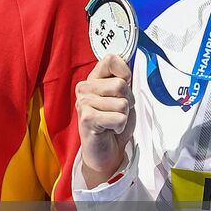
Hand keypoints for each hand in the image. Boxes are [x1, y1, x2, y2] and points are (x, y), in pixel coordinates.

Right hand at [76, 53, 135, 186]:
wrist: (105, 151)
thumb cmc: (114, 123)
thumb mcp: (122, 96)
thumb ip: (122, 78)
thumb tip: (127, 58)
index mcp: (93, 79)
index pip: (111, 59)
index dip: (124, 73)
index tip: (123, 87)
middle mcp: (84, 88)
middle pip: (120, 84)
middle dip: (127, 101)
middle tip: (118, 112)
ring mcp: (83, 103)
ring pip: (121, 103)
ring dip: (124, 115)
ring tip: (113, 121)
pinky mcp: (86, 118)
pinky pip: (118, 117)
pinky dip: (120, 126)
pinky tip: (110, 129)